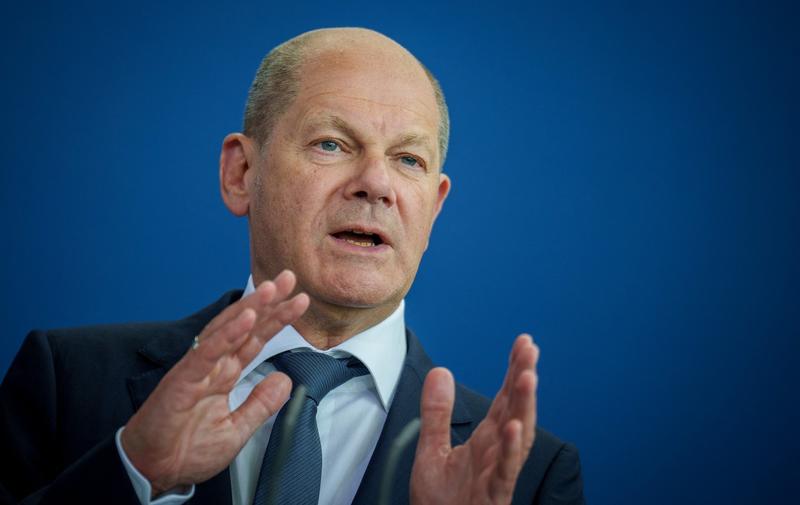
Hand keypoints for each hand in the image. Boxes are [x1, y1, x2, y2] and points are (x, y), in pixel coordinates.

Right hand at [121, 270, 308, 495]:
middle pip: (243, 327)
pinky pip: (206, 353)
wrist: (153, 471)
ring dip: (249, 308)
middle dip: (267, 302)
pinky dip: (226, 335)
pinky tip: (245, 319)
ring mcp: (196, 370)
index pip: (255, 339)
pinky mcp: (181, 381)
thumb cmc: (186, 450)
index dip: (276, 319)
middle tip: (289, 278)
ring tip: (271, 289)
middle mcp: (212, 366)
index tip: (299, 301)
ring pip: (225, 331)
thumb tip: (285, 380)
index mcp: (224, 374)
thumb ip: (260, 404)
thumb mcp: (237, 429)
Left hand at [410, 334, 538, 504]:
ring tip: (527, 377)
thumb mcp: (432, 450)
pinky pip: (505, 471)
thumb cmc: (440, 503)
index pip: (504, 399)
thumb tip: (441, 372)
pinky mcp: (494, 496)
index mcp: (486, 441)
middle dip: (523, 379)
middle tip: (530, 348)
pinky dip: (509, 449)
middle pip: (515, 410)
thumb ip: (437, 413)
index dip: (513, 370)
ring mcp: (498, 474)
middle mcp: (497, 453)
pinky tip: (511, 427)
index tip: (523, 343)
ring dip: (523, 407)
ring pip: (517, 436)